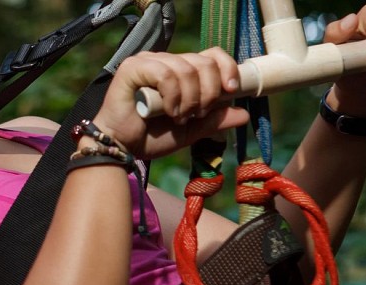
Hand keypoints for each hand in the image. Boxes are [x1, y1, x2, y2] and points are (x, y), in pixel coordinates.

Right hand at [92, 47, 248, 159]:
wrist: (122, 149)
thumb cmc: (150, 138)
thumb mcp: (190, 131)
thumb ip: (214, 121)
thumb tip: (244, 114)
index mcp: (180, 70)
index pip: (212, 55)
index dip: (227, 69)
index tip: (230, 90)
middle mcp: (165, 61)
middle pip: (204, 62)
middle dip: (207, 93)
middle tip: (195, 115)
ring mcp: (148, 61)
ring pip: (187, 69)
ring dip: (189, 100)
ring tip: (177, 117)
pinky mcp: (133, 67)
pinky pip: (166, 74)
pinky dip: (172, 96)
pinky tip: (165, 111)